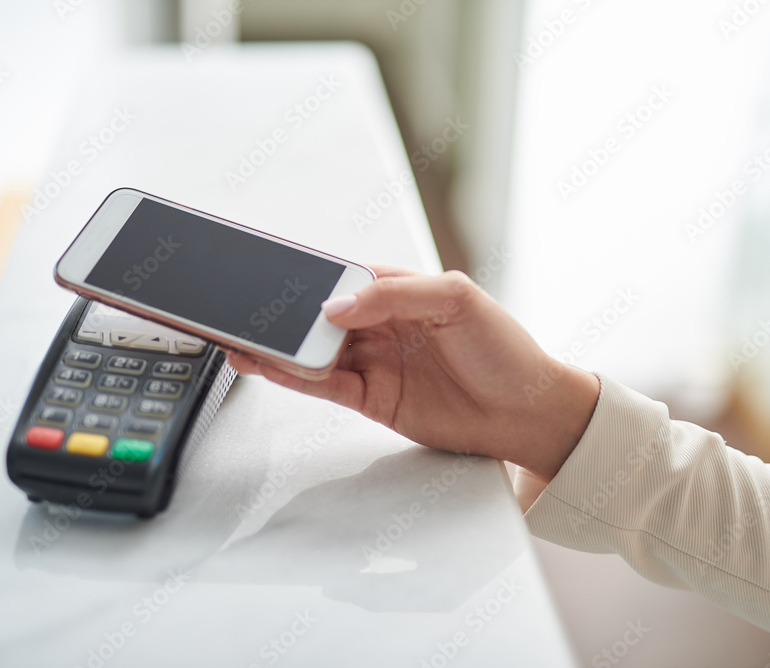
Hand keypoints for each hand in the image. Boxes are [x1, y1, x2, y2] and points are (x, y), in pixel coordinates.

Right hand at [227, 266, 599, 497]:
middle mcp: (383, 326)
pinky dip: (295, 378)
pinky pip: (325, 387)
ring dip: (279, 348)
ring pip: (316, 353)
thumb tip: (337, 305)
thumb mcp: (458, 300)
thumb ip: (395, 295)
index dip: (309, 279)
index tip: (275, 276)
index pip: (345, 279)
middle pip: (321, 317)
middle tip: (246, 312)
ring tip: (241, 340)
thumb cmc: (505, 351)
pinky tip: (270, 367)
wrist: (528, 414)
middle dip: (284, 315)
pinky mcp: (373, 399)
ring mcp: (375, 363)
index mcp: (402, 292)